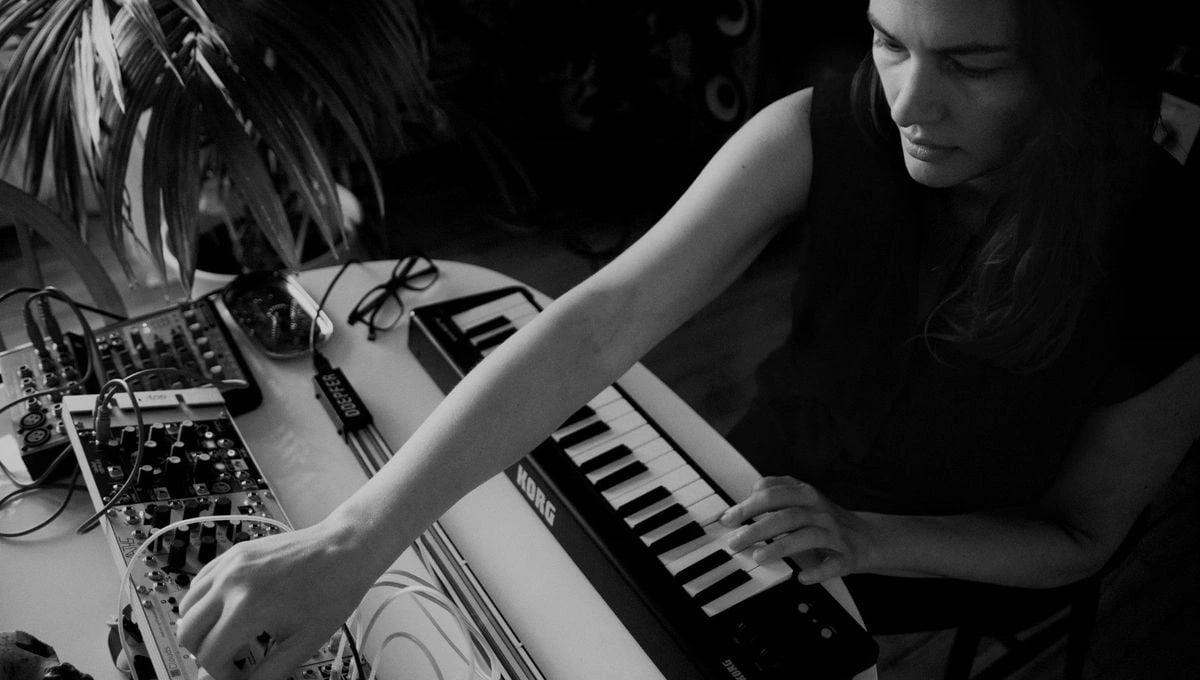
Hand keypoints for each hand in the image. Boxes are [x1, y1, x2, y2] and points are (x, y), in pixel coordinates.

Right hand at [177, 518, 377, 679]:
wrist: (346, 548)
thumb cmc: (333, 589)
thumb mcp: (303, 643)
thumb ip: (268, 673)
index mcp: (247, 606)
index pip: (209, 656)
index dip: (223, 675)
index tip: (239, 675)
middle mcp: (231, 582)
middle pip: (187, 632)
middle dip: (205, 654)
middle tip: (233, 659)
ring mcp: (230, 564)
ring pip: (186, 606)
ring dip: (201, 628)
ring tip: (231, 635)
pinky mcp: (234, 553)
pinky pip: (200, 583)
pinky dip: (204, 602)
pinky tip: (230, 611)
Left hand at [719, 476, 865, 584]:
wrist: (866, 537)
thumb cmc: (825, 518)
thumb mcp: (803, 497)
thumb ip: (777, 490)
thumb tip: (750, 493)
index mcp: (807, 494)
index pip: (775, 494)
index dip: (750, 505)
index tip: (729, 519)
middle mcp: (820, 511)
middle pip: (787, 515)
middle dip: (759, 528)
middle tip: (735, 541)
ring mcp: (834, 534)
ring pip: (806, 537)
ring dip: (781, 546)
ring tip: (758, 556)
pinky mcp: (845, 557)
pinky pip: (832, 565)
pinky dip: (817, 572)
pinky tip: (801, 577)